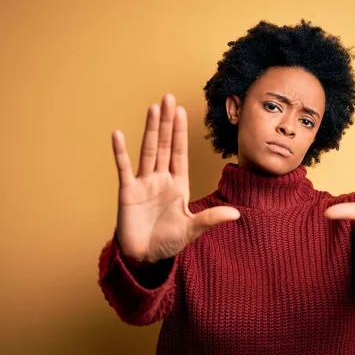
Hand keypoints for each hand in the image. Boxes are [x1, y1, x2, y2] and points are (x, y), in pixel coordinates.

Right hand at [112, 94, 239, 264]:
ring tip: (152, 108)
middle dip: (167, 122)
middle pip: (165, 145)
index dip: (181, 132)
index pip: (180, 152)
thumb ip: (211, 219)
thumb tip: (237, 214)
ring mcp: (144, 183)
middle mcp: (161, 179)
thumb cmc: (168, 242)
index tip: (182, 111)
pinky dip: (120, 152)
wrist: (144, 257)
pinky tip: (117, 134)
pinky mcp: (127, 192)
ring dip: (150, 130)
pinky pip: (124, 169)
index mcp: (178, 185)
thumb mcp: (192, 229)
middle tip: (168, 97)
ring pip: (148, 151)